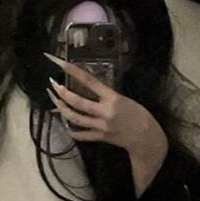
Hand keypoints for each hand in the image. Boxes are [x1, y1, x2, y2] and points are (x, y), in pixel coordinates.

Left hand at [44, 53, 167, 195]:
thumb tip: (87, 88)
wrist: (146, 137)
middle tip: (53, 84)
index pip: (90, 81)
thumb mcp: (124, 99)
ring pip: (76, 118)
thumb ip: (105, 95)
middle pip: (78, 102)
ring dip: (62, 109)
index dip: (74, 71)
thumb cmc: (138, 114)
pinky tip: (64, 122)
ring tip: (55, 101)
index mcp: (113, 98)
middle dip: (62, 93)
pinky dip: (71, 129)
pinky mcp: (100, 137)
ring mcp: (101, 126)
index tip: (61, 62)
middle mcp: (105, 112)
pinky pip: (81, 135)